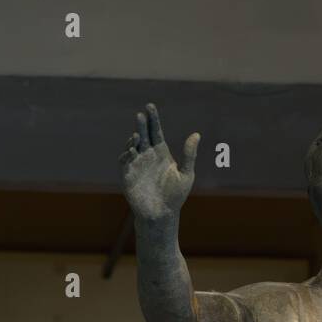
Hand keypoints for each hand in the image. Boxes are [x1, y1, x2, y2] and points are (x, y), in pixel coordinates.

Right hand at [119, 102, 199, 220]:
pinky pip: (125, 160)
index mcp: (161, 152)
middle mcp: (148, 155)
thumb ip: (189, 155)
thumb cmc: (175, 196)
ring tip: (138, 135)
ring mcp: (137, 163)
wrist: (162, 214)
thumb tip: (197, 134)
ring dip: (134, 139)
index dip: (153, 119)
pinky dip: (127, 154)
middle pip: (143, 134)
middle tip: (141, 114)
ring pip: (133, 145)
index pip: (155, 131)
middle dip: (141, 124)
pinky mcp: (127, 174)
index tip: (150, 107)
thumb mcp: (186, 174)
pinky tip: (133, 150)